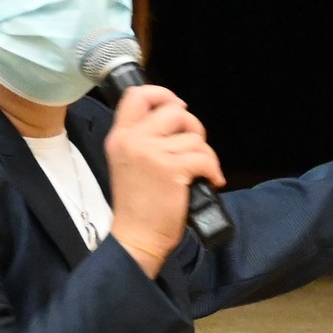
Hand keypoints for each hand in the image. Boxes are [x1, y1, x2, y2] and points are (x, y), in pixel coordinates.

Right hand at [104, 84, 223, 274]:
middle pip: (174, 111)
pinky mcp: (171, 169)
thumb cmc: (137, 206)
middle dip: (193, 126)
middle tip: (194, 147)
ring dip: (205, 154)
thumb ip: (144, 139)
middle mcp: (132, 140)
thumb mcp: (129, 163)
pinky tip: (211, 181)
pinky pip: (204, 157)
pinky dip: (213, 170)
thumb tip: (178, 119)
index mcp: (119, 137)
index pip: (137, 96)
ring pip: (193, 137)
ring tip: (200, 171)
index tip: (178, 107)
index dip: (163, 94)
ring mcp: (151, 153)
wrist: (136, 237)